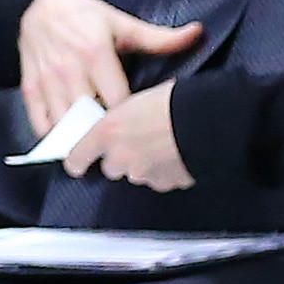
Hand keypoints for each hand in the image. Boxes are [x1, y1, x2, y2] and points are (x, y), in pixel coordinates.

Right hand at [15, 0, 203, 134]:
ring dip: (81, 139)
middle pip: (91, 118)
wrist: (38, 7)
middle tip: (121, 140)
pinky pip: (40, 124)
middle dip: (106, 132)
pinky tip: (70, 137)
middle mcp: (69, 71)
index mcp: (95, 54)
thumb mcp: (122, 23)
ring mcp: (47, 82)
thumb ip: (158, 37)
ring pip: (65, 125)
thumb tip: (197, 33)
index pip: (118, 101)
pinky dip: (54, 137)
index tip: (139, 121)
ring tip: (98, 145)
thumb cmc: (84, 16)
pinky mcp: (30, 89)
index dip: (131, 115)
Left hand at [65, 84, 191, 189]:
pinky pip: (159, 180)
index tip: (78, 163)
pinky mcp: (164, 183)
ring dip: (144, 165)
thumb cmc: (174, 101)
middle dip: (121, 158)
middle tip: (137, 142)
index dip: (77, 161)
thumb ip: (121, 118)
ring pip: (136, 175)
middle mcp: (120, 157)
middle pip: (111, 168)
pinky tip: (176, 154)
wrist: (206, 118)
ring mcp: (142, 174)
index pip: (77, 157)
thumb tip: (121, 121)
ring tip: (162, 145)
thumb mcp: (136, 100)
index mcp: (108, 132)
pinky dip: (164, 171)